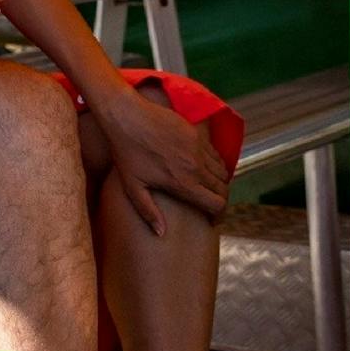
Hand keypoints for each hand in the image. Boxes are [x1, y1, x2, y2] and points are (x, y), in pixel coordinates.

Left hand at [91, 85, 230, 234]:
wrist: (127, 117)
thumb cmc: (126, 153)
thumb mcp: (132, 186)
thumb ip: (148, 212)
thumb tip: (161, 233)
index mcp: (182, 183)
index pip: (217, 205)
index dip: (218, 216)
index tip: (212, 220)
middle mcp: (196, 167)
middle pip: (223, 190)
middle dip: (220, 200)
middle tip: (210, 205)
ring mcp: (198, 149)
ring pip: (223, 172)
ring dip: (219, 182)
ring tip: (207, 188)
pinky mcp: (197, 134)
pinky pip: (216, 154)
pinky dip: (215, 165)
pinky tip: (202, 168)